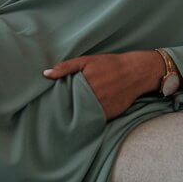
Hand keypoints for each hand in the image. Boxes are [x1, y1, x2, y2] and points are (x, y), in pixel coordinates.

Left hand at [41, 50, 164, 120]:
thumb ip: (66, 67)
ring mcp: (102, 106)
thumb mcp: (87, 60)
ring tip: (66, 119)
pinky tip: (83, 120)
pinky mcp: (110, 114)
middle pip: (72, 108)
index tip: (50, 104)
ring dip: (75, 118)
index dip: (57, 101)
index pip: (64, 97)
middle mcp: (93, 96)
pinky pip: (95, 121)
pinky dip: (89, 121)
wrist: (136, 72)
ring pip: (82, 117)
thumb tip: (45, 74)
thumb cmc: (110, 64)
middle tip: (53, 115)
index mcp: (85, 82)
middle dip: (65, 111)